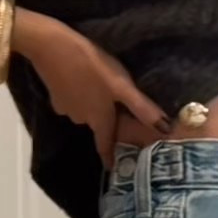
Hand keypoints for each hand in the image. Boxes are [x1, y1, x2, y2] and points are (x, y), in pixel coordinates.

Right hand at [14, 10, 168, 168]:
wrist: (51, 47)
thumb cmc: (92, 66)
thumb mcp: (122, 86)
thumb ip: (142, 108)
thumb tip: (166, 129)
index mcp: (99, 119)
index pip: (105, 145)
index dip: (108, 158)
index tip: (111, 169)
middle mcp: (82, 119)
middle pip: (97, 125)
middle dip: (105, 121)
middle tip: (114, 108)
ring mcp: (65, 109)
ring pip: (84, 112)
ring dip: (92, 106)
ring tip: (99, 89)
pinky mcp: (54, 96)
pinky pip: (72, 101)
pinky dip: (79, 95)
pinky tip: (81, 80)